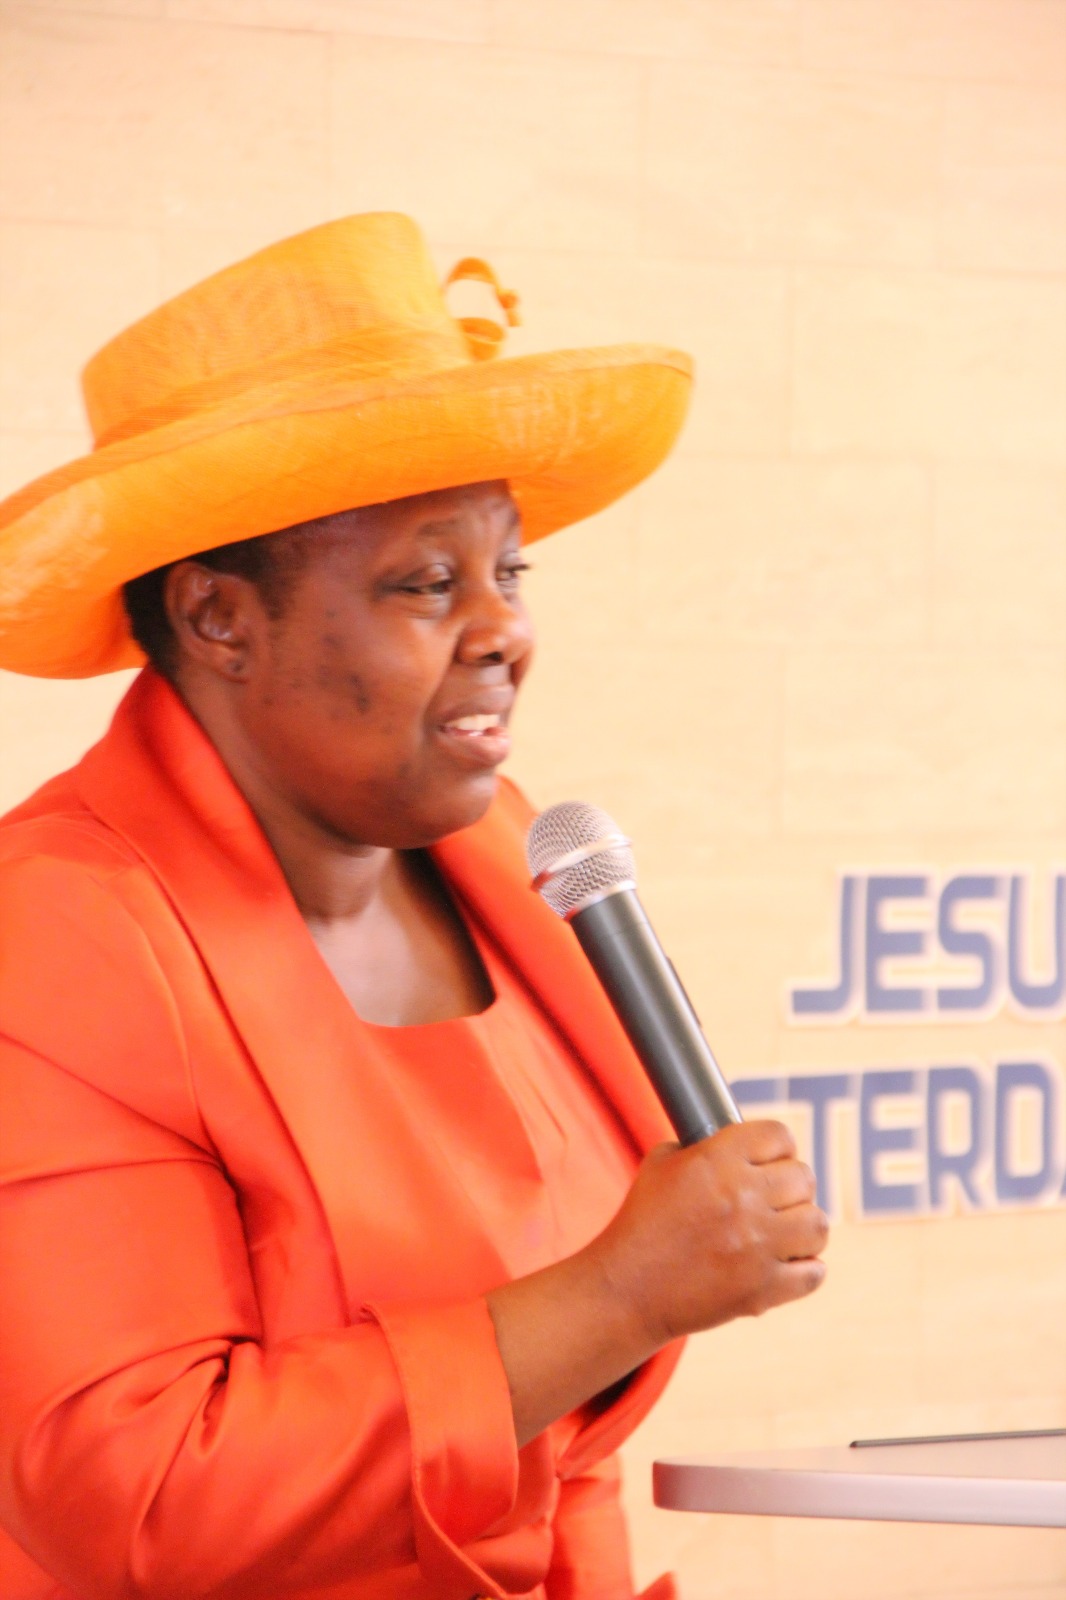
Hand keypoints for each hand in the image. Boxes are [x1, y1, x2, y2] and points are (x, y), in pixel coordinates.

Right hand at [486, 1119, 827, 1447]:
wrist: (628, 1289)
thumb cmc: (642, 1222)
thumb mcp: (662, 1164)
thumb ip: (705, 1146)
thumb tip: (740, 1143)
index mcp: (718, 1161)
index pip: (779, 1135)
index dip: (778, 1146)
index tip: (772, 1158)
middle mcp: (743, 1199)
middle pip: (803, 1177)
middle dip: (791, 1186)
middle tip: (774, 1198)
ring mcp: (758, 1246)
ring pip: (818, 1224)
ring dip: (804, 1226)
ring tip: (785, 1231)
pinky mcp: (764, 1289)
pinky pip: (815, 1272)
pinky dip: (805, 1269)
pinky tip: (786, 1263)